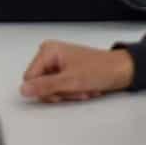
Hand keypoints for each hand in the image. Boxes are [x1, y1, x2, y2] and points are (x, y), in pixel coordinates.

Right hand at [21, 41, 135, 102]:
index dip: (45, 90)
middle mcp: (51, 54)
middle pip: (41, 84)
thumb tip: (24, 89)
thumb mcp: (70, 81)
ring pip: (51, 89)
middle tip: (75, 89)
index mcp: (48, 50)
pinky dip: (72, 92)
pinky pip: (60, 88)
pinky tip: (84, 88)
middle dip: (59, 92)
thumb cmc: (101, 69)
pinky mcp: (66, 71)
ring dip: (68, 94)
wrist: (121, 71)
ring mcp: (59, 63)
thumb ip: (45, 86)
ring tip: (82, 88)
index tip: (61, 90)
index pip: (30, 78)